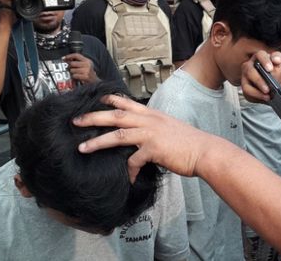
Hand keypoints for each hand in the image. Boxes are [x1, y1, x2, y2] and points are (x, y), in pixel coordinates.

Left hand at [63, 52, 97, 84]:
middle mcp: (87, 64)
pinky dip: (74, 77)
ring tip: (76, 74)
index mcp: (87, 60)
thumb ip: (78, 61)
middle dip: (70, 66)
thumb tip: (67, 59)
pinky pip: (74, 75)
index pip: (77, 55)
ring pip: (72, 70)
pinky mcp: (85, 76)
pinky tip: (77, 77)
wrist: (95, 81)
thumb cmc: (88, 73)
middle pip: (73, 63)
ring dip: (72, 73)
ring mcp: (86, 70)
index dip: (69, 56)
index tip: (63, 58)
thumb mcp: (86, 65)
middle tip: (70, 68)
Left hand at [76, 95, 214, 181]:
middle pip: (115, 115)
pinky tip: (129, 179)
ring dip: (97, 141)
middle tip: (75, 121)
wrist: (205, 151)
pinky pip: (134, 161)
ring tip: (82, 148)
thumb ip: (154, 128)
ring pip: (117, 134)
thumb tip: (141, 135)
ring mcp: (151, 133)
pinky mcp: (154, 148)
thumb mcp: (169, 128)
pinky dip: (130, 171)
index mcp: (152, 114)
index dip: (109, 100)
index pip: (126, 103)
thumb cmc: (189, 143)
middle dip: (93, 117)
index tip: (94, 100)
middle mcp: (149, 120)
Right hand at [240, 50, 280, 102]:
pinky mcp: (245, 86)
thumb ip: (279, 60)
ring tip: (267, 94)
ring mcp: (245, 77)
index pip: (260, 55)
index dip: (265, 61)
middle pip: (250, 71)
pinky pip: (248, 92)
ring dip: (257, 91)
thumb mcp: (280, 65)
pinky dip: (257, 95)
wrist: (274, 83)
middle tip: (268, 88)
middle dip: (259, 80)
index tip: (270, 69)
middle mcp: (249, 65)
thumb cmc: (275, 72)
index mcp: (259, 57)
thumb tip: (276, 59)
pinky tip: (266, 97)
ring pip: (246, 84)